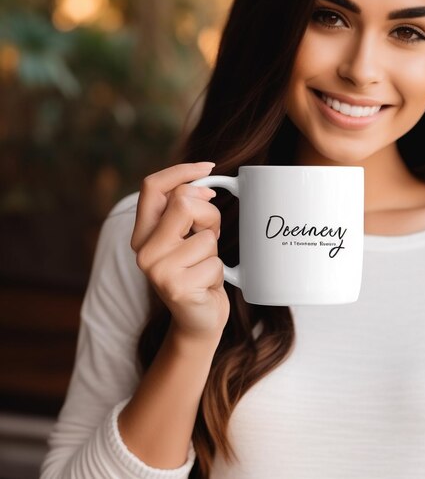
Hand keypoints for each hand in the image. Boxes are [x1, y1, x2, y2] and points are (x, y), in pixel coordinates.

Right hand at [131, 162, 229, 342]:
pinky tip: (206, 285)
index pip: (153, 186)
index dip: (182, 171)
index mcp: (143, 232)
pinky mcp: (175, 287)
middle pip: (184, 202)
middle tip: (210, 236)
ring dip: (215, 250)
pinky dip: (218, 273)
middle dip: (210, 216)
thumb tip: (206, 184)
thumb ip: (187, 210)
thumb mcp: (188, 236)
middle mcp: (143, 249)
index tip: (209, 168)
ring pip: (205, 235)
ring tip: (204, 266)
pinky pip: (214, 262)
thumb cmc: (197, 272)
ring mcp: (156, 269)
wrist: (197, 320)